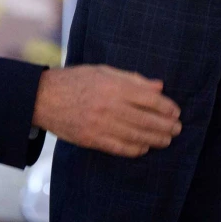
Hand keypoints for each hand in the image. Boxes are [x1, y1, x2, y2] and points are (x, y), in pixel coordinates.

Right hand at [31, 65, 181, 156]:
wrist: (43, 98)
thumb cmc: (75, 80)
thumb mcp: (103, 71)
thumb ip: (132, 79)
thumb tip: (158, 86)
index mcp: (113, 86)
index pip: (150, 99)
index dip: (166, 107)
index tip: (175, 112)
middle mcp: (110, 106)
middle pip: (147, 120)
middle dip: (166, 126)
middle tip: (177, 129)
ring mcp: (101, 125)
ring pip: (137, 136)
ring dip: (156, 140)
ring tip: (166, 140)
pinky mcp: (93, 139)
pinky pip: (120, 148)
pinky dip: (136, 149)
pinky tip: (144, 148)